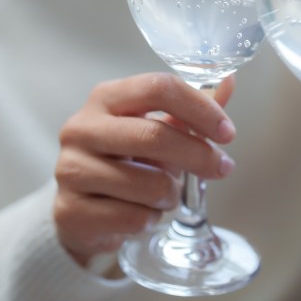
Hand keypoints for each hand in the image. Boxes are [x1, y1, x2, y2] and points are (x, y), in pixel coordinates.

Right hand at [53, 73, 236, 267]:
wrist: (81, 209)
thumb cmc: (126, 160)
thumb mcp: (157, 128)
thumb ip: (192, 109)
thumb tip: (230, 81)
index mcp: (106, 98)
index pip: (158, 88)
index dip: (200, 108)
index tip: (227, 132)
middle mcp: (82, 128)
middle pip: (155, 135)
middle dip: (198, 155)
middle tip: (221, 168)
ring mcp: (70, 169)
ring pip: (150, 185)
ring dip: (171, 194)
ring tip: (164, 194)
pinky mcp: (70, 211)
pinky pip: (134, 218)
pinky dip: (150, 219)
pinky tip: (140, 213)